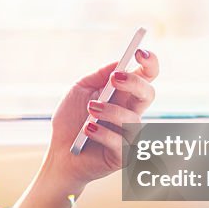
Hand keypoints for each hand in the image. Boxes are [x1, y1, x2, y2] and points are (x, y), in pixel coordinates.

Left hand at [46, 48, 159, 188]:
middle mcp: (131, 113)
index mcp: (124, 95)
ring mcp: (129, 135)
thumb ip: (98, 76)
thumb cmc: (70, 121)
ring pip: (133, 119)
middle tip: (115, 79)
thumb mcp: (79, 90)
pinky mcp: (123, 156)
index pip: (146, 76)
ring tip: (90, 108)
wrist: (59, 153)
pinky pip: (121, 142)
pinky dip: (102, 133)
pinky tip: (87, 129)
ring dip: (111, 110)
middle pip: (148, 94)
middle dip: (134, 83)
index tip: (139, 52)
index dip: (149, 63)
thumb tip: (117, 63)